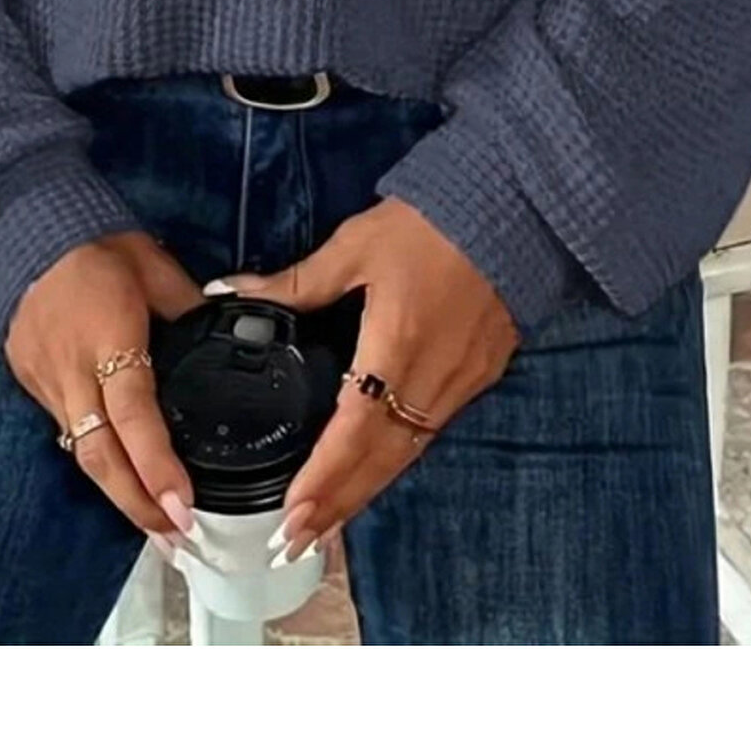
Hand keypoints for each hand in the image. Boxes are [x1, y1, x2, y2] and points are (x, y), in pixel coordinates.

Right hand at [6, 230, 203, 552]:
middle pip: (101, 455)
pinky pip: (66, 429)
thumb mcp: (153, 265)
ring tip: (156, 525)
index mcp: (109, 338)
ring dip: (119, 491)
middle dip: (137, 506)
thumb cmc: (93, 243)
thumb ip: (188, 306)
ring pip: (82, 452)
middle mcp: (73, 370)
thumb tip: (226, 330)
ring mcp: (46, 381)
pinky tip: (120, 476)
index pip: (135, 414)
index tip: (183, 508)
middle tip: (175, 542)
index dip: (157, 466)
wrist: (17, 227)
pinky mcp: (30, 381)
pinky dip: (96, 457)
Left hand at [215, 197, 519, 562]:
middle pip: (381, 460)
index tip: (291, 517)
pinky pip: (431, 431)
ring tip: (327, 522)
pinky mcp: (480, 374)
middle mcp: (432, 377)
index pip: (352, 430)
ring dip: (366, 490)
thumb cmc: (432, 220)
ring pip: (408, 452)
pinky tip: (376, 469)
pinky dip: (398, 460)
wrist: (518, 207)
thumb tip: (232, 292)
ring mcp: (462, 381)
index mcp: (396, 344)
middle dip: (338, 506)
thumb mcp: (357, 244)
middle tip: (296, 544)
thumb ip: (297, 281)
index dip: (322, 479)